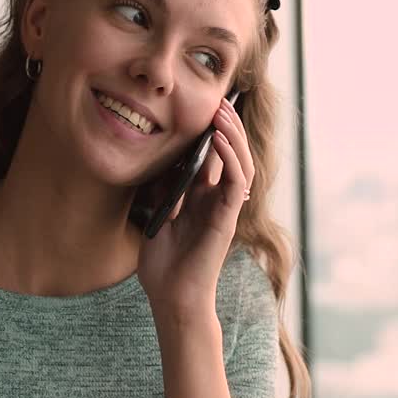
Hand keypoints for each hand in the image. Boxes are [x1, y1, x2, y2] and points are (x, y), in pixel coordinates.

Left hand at [136, 97, 254, 314]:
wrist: (171, 297)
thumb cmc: (162, 263)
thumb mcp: (156, 215)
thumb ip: (164, 189)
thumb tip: (162, 160)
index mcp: (203, 198)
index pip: (216, 156)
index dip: (216, 131)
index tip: (207, 106)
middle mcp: (217, 200)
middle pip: (233, 154)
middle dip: (228, 126)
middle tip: (219, 101)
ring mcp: (224, 209)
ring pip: (240, 164)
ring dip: (233, 137)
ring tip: (222, 113)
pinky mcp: (227, 219)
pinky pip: (234, 183)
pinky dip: (229, 159)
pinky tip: (219, 141)